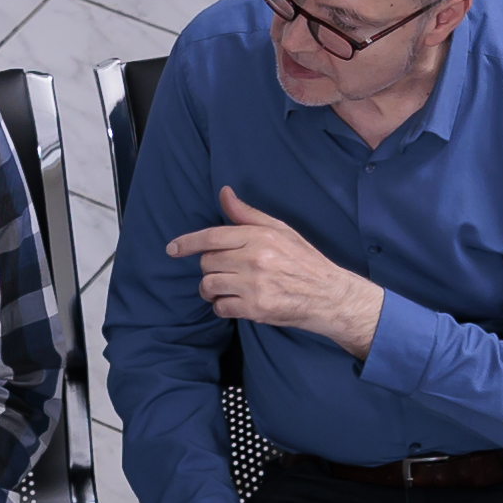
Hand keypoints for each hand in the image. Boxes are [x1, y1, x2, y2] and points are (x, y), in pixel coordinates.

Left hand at [164, 189, 383, 357]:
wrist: (329, 295)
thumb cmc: (304, 261)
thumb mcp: (280, 230)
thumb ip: (247, 214)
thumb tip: (224, 193)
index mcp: (259, 236)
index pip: (212, 237)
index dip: (187, 243)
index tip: (172, 248)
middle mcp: (255, 259)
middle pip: (207, 262)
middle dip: (209, 268)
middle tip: (224, 271)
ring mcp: (254, 285)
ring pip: (210, 286)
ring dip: (212, 290)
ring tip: (226, 289)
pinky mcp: (255, 309)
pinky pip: (221, 308)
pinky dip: (223, 307)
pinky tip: (236, 303)